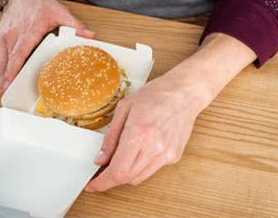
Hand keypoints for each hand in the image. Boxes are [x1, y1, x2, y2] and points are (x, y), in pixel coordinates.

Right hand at [0, 0, 94, 96]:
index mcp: (28, 31)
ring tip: (1, 97)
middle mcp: (12, 36)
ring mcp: (2, 40)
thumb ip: (75, 25)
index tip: (11, 79)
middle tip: (8, 97)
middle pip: (8, 61)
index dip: (15, 66)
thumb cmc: (41, 4)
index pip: (20, 51)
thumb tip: (90, 36)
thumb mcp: (61, 12)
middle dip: (7, 80)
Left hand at [85, 73, 209, 189]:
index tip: (93, 185)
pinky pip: (152, 170)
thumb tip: (100, 159)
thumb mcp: (124, 108)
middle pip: (127, 178)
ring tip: (123, 157)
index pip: (118, 171)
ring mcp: (166, 153)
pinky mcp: (174, 156)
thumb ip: (111, 137)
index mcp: (138, 133)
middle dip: (111, 178)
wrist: (185, 93)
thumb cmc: (156, 95)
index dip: (102, 183)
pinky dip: (141, 166)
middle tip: (103, 170)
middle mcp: (154, 147)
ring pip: (139, 178)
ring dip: (127, 173)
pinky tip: (142, 149)